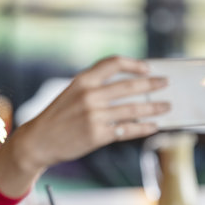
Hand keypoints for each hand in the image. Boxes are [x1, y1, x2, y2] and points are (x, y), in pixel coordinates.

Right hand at [0, 56, 169, 196]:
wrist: (38, 141)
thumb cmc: (57, 118)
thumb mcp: (71, 94)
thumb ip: (94, 87)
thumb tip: (128, 86)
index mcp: (82, 81)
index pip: (113, 63)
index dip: (134, 64)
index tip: (148, 68)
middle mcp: (89, 96)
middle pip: (129, 86)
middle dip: (152, 85)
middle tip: (165, 85)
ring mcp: (94, 116)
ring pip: (133, 109)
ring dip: (153, 108)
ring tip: (165, 107)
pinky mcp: (97, 135)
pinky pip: (127, 130)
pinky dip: (144, 128)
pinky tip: (153, 126)